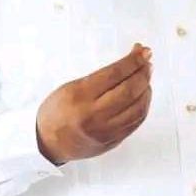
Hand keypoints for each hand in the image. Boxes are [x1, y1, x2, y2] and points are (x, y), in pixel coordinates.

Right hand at [36, 44, 152, 164]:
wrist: (48, 144)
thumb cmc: (56, 111)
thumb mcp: (70, 87)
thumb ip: (99, 78)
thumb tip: (127, 65)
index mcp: (80, 96)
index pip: (115, 74)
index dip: (133, 60)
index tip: (142, 51)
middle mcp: (94, 115)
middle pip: (130, 90)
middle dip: (143, 72)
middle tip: (147, 61)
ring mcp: (105, 131)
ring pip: (138, 107)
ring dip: (146, 88)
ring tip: (145, 77)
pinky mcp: (113, 141)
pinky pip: (136, 121)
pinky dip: (144, 105)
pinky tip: (143, 95)